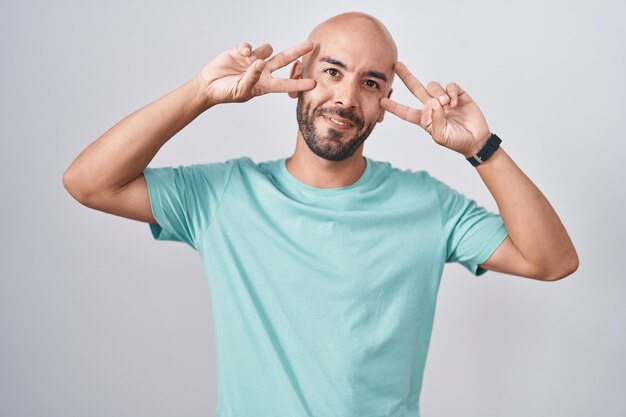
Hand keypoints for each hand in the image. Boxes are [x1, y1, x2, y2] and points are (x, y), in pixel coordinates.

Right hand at [199, 40, 315, 106]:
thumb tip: (260, 63)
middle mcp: (262, 71)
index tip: (313, 83)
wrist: (209, 86)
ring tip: (248, 59)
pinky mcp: (242, 52)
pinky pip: (249, 46)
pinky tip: (241, 54)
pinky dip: (246, 49)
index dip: (299, 83)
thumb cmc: (227, 93)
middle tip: (310, 45)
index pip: (285, 83)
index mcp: (265, 84)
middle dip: (297, 51)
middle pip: (284, 59)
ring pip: (267, 49)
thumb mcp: (241, 90)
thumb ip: (252, 78)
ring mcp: (253, 60)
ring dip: (262, 51)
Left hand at [381, 62, 490, 156]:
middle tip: (396, 65)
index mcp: (424, 119)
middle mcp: (431, 107)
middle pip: (415, 88)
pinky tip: (454, 102)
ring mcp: (444, 99)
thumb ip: (435, 122)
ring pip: (433, 86)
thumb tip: (434, 104)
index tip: (381, 101)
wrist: (476, 140)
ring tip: (446, 104)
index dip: (394, 106)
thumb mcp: (441, 137)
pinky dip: (451, 92)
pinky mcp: (457, 94)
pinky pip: (450, 85)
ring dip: (438, 93)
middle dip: (406, 76)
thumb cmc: (456, 141)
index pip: (405, 111)